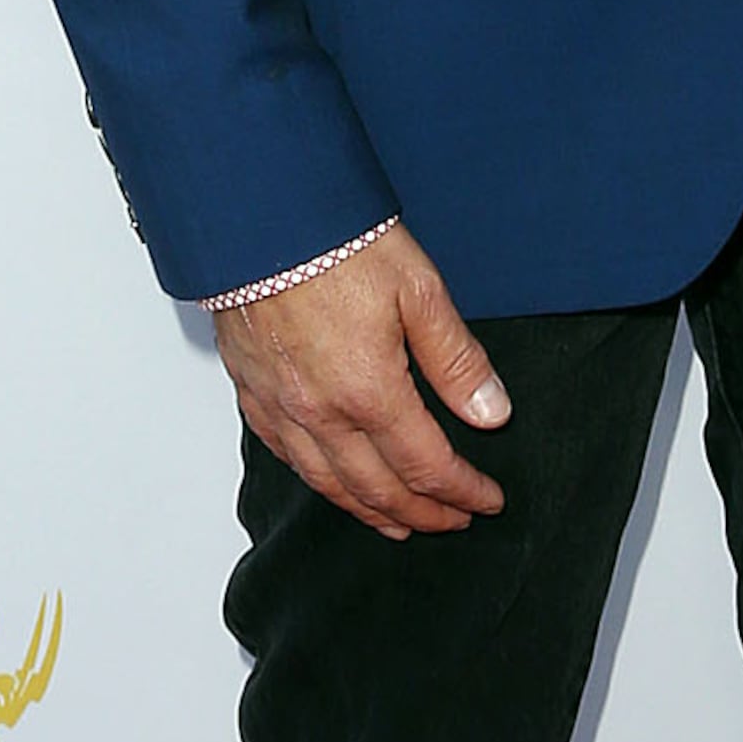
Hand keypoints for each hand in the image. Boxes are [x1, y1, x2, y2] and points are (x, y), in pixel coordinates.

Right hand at [215, 226, 510, 542]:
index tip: (486, 500)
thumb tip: (491, 412)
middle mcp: (320, 412)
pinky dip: (317, 481)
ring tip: (397, 524)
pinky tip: (331, 482)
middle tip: (451, 522)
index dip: (462, 491)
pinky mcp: (251, 390)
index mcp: (369, 391)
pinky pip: (285, 455)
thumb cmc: (335, 241)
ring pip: (327, 483)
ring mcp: (280, 406)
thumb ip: (456, 360)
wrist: (257, 216)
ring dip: (368, 511)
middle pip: (378, 488)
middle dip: (422, 513)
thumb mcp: (419, 291)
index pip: (426, 466)